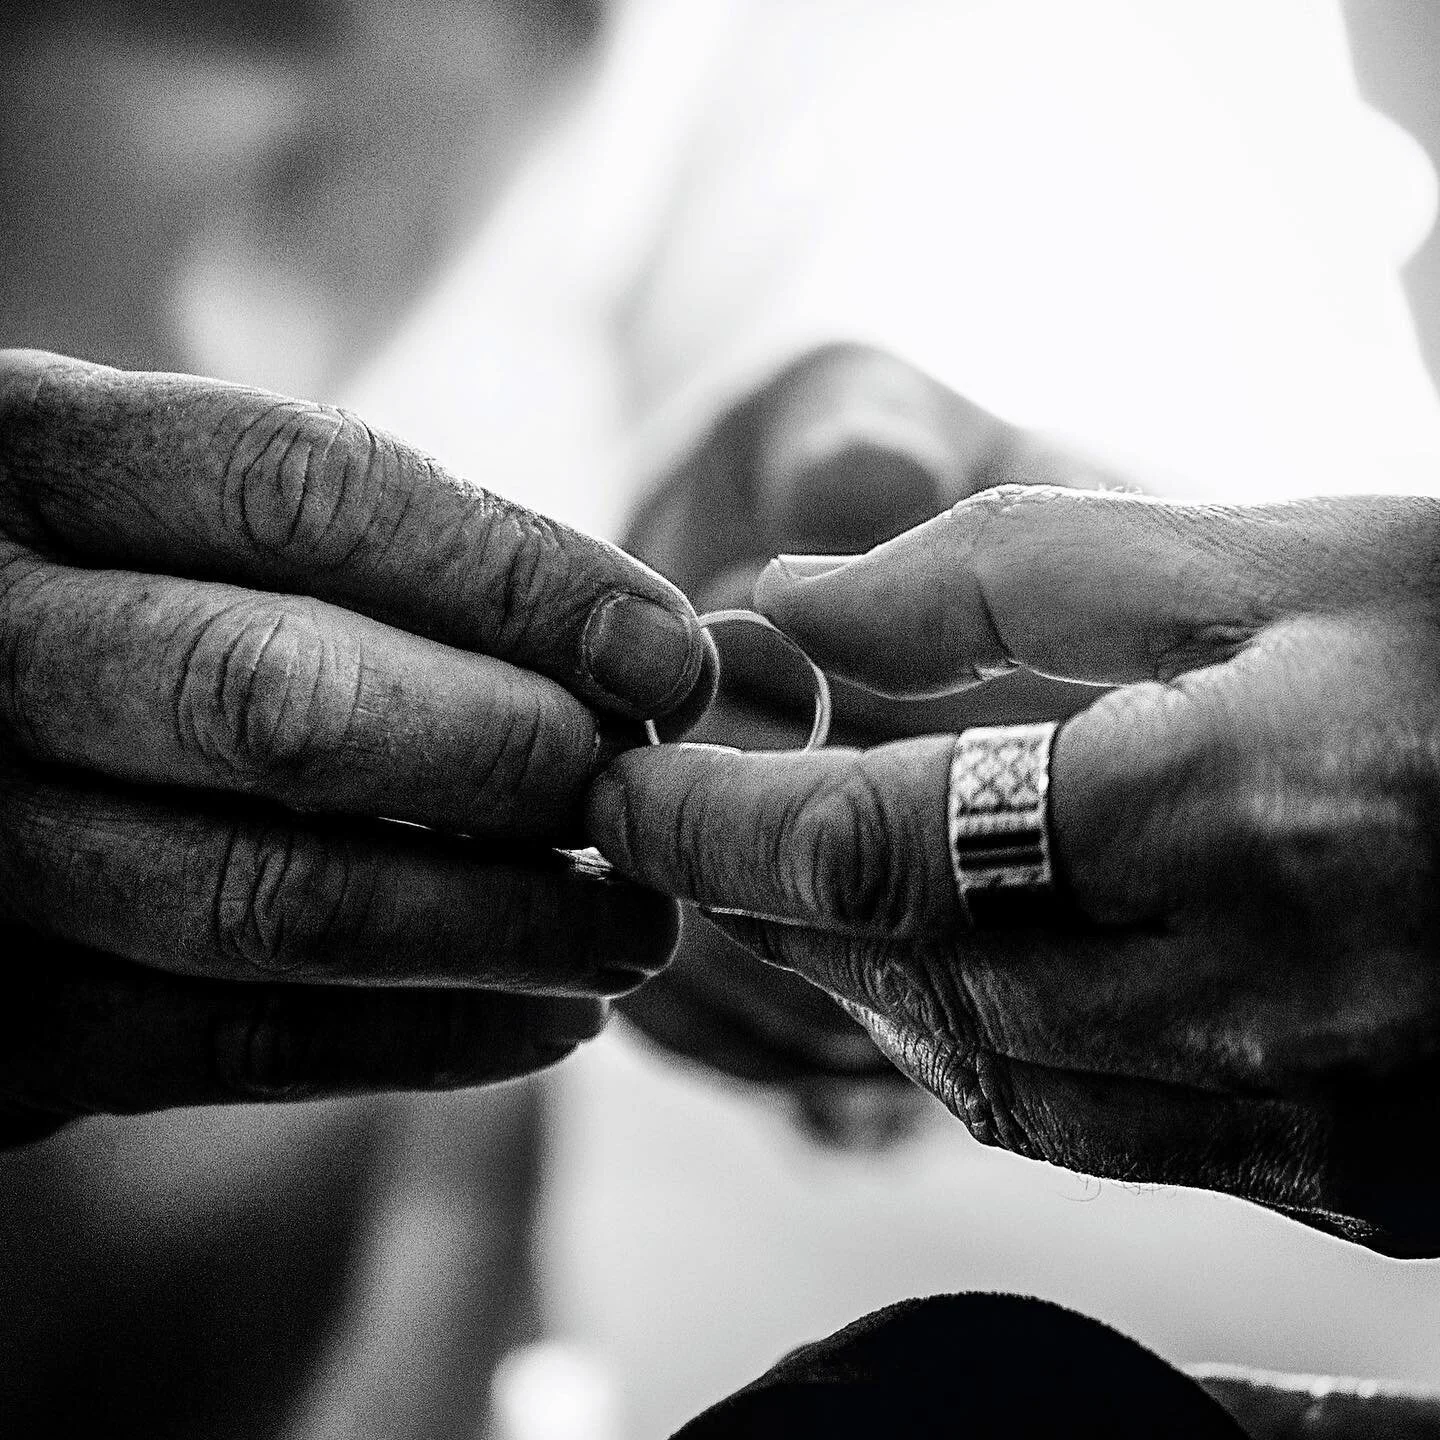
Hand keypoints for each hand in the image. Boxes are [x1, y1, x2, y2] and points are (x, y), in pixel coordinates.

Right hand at [0, 350, 715, 1141]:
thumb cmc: (122, 601)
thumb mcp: (193, 515)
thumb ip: (381, 560)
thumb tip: (647, 658)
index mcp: (30, 459)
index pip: (307, 493)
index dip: (521, 580)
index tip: (669, 661)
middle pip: (286, 704)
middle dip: (514, 759)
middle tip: (645, 799)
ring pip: (274, 900)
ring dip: (503, 928)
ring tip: (635, 930)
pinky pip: (235, 1047)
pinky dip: (426, 1040)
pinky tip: (548, 1019)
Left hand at [590, 483, 1439, 1252]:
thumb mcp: (1262, 554)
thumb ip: (1005, 581)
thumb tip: (794, 600)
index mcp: (1233, 813)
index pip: (873, 850)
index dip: (717, 820)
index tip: (627, 786)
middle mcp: (1268, 999)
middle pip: (910, 986)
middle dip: (774, 908)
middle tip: (697, 829)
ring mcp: (1324, 1118)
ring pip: (994, 1084)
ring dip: (870, 985)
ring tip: (814, 887)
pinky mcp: (1362, 1177)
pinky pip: (1105, 1135)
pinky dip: (994, 1045)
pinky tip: (974, 961)